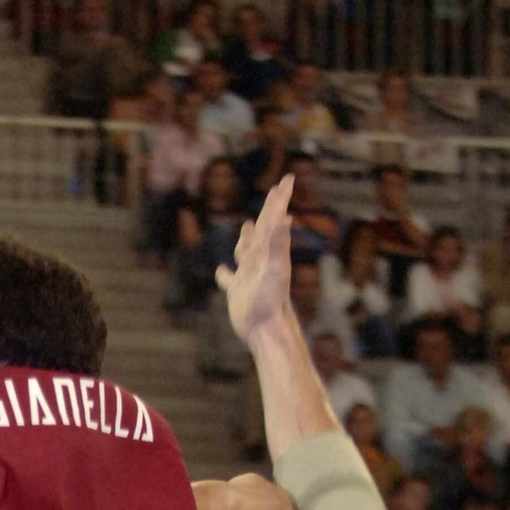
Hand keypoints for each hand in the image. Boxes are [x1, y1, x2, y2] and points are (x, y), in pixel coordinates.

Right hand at [216, 176, 293, 342]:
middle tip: (275, 191)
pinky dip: (225, 274)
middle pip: (264, 228)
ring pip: (247, 250)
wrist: (265, 329)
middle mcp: (260, 259)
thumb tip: (285, 217)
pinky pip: (229, 278)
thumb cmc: (271, 300)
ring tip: (249, 225)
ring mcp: (249, 275)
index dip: (280, 199)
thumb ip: (278, 243)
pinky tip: (222, 271)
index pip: (274, 218)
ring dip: (248, 237)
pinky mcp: (238, 291)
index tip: (287, 179)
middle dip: (270, 209)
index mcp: (269, 250)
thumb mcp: (275, 269)